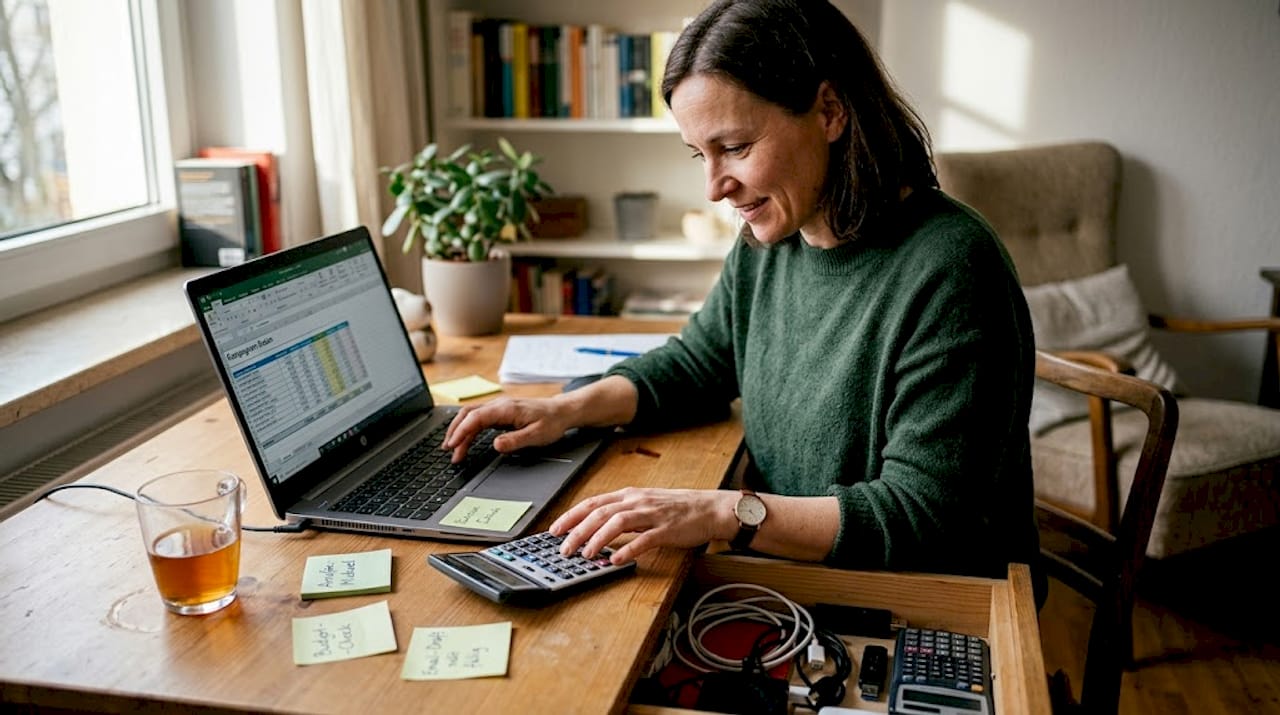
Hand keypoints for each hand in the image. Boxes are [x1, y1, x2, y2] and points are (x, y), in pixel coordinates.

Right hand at [441, 396, 572, 462]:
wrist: (561, 411)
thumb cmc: (551, 422)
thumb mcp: (537, 435)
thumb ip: (515, 440)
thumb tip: (495, 445)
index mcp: (505, 409)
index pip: (476, 417)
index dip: (462, 431)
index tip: (453, 445)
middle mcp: (499, 405)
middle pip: (468, 414)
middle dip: (455, 431)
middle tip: (449, 451)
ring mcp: (498, 408)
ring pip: (471, 415)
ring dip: (459, 430)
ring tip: (452, 448)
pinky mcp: (500, 413)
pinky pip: (478, 418)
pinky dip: (468, 429)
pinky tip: (464, 439)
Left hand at [549, 487, 737, 563]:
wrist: (710, 508)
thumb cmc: (677, 508)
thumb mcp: (644, 504)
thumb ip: (622, 513)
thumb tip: (596, 528)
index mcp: (630, 495)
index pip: (593, 503)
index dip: (571, 516)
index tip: (555, 529)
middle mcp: (638, 501)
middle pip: (600, 512)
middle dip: (578, 530)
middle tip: (564, 548)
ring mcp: (652, 514)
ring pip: (618, 522)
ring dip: (598, 539)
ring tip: (586, 554)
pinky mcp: (667, 529)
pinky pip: (644, 540)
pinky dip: (628, 550)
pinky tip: (616, 560)